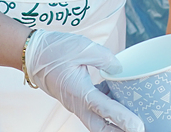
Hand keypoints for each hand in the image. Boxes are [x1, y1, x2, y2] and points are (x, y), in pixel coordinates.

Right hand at [23, 31, 142, 131]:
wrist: (31, 55)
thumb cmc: (54, 49)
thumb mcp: (82, 47)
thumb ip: (105, 57)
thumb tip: (120, 69)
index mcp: (79, 92)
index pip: (105, 110)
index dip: (124, 118)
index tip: (138, 126)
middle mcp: (77, 102)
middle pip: (101, 127)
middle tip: (139, 130)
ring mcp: (76, 102)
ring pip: (97, 121)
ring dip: (114, 124)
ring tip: (133, 119)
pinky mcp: (76, 98)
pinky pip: (93, 110)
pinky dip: (107, 109)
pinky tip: (118, 97)